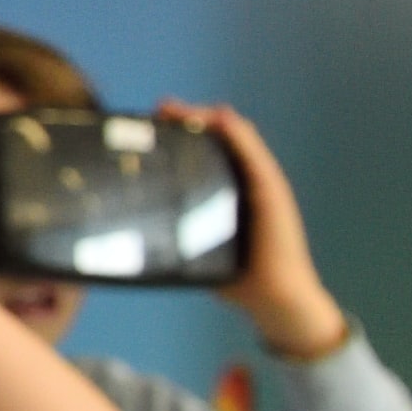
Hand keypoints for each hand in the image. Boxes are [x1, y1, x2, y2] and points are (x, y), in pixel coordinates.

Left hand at [162, 99, 348, 358]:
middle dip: (191, 119)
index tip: (152, 122)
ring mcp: (264, 184)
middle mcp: (249, 182)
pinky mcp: (273, 193)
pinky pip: (254, 156)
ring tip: (179, 109)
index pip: (210, 149)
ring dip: (208, 118)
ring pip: (237, 138)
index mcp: (232, 191)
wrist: (276, 300)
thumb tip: (135, 239)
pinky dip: (237, 135)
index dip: (184, 131)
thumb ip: (177, 238)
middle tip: (160, 110)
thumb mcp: (199, 251)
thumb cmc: (239, 280)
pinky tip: (220, 120)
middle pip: (222, 137)